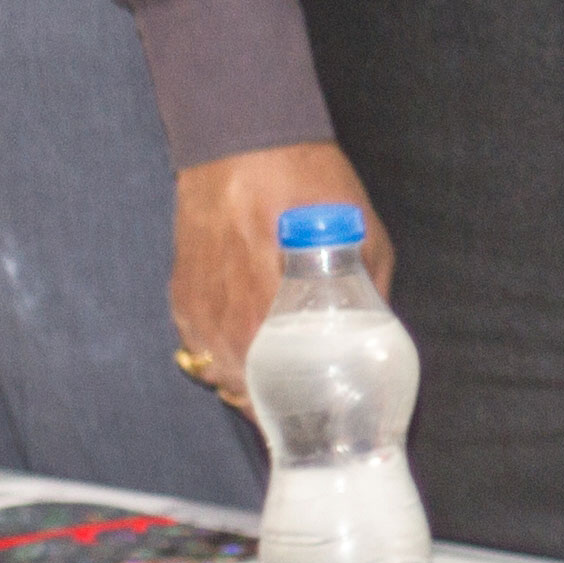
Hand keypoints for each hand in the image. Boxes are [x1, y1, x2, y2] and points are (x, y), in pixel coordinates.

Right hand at [171, 142, 381, 407]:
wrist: (243, 142)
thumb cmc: (308, 183)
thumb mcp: (363, 233)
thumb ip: (371, 289)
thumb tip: (383, 331)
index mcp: (269, 308)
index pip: (274, 389)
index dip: (296, 412)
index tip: (316, 420)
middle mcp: (225, 317)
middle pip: (244, 391)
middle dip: (272, 405)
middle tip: (300, 409)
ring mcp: (197, 308)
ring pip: (217, 373)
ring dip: (244, 385)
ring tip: (274, 389)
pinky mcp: (180, 296)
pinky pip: (196, 347)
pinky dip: (219, 357)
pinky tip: (243, 353)